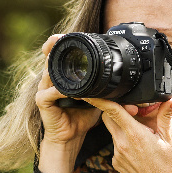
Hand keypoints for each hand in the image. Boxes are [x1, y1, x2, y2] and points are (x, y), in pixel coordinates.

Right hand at [36, 35, 101, 172]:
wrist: (70, 138)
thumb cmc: (81, 118)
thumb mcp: (98, 100)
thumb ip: (108, 91)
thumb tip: (130, 90)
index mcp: (64, 76)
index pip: (61, 55)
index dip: (64, 43)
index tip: (71, 34)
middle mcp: (52, 80)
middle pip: (50, 56)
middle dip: (54, 45)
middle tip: (61, 36)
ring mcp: (44, 89)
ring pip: (49, 71)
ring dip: (57, 65)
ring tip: (65, 59)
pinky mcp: (42, 101)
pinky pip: (51, 93)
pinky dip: (61, 91)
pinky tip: (70, 91)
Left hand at [82, 96, 171, 172]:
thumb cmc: (168, 166)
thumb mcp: (169, 139)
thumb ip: (165, 116)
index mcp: (134, 135)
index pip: (112, 111)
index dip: (100, 100)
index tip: (91, 93)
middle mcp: (122, 144)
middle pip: (108, 118)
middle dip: (115, 110)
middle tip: (132, 110)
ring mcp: (117, 154)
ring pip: (113, 131)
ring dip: (123, 126)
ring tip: (141, 132)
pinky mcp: (116, 162)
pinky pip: (116, 144)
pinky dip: (124, 140)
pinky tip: (138, 147)